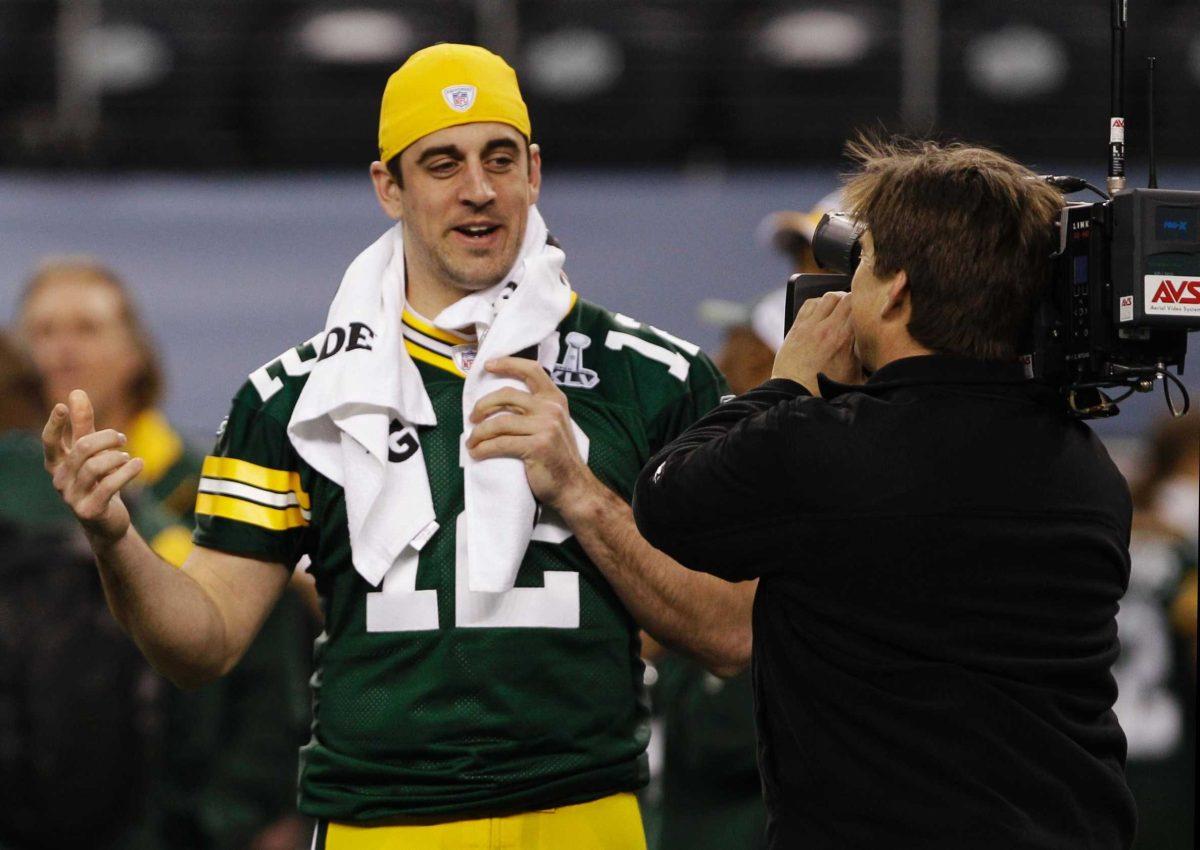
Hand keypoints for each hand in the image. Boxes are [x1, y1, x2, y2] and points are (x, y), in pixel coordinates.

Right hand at [42, 389, 142, 544]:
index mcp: (58, 464)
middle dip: (107, 438)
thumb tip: (76, 392)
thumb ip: (83, 424)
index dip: (55, 424)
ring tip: (128, 456)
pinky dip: (127, 471)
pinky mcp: (89, 510)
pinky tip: (138, 464)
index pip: (50, 442)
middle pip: (83, 449)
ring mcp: (72, 497)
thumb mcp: (91, 451)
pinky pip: (108, 485)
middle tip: (122, 438)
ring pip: (95, 467)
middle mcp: (60, 480)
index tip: (63, 406)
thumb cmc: (98, 480)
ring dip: (117, 456)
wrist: (107, 521)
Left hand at [465, 357, 595, 511]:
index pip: (532, 370)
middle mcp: (551, 409)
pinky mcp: (537, 446)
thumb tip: (501, 401)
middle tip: (472, 418)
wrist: (573, 486)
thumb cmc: (557, 458)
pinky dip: (483, 448)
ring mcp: (545, 427)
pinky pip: (500, 443)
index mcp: (555, 400)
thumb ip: (536, 409)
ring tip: (472, 441)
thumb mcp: (554, 424)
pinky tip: (477, 453)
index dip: (508, 363)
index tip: (488, 365)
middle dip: (482, 405)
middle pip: (506, 395)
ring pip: (499, 422)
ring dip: (479, 433)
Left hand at [771, 291, 862, 393]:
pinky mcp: (796, 328)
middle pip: (844, 297)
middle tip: (858, 307)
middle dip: (853, 300)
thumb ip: (868, 362)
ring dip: (836, 299)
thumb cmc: (824, 389)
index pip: (859, 307)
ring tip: (842, 308)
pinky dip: (818, 303)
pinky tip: (823, 311)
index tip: (871, 310)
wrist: (794, 393)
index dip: (867, 305)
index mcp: (844, 339)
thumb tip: (882, 352)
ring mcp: (809, 326)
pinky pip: (809, 304)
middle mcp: (826, 328)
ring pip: (827, 297)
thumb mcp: (855, 378)